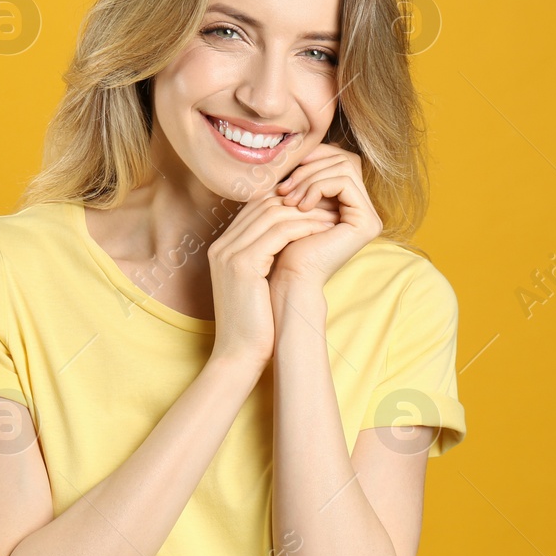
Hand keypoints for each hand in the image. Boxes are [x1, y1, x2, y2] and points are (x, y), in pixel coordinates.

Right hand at [207, 194, 339, 366]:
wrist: (239, 355)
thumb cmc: (254, 325)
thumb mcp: (257, 285)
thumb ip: (266, 258)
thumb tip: (294, 241)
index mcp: (223, 249)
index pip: (256, 207)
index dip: (288, 201)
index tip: (317, 205)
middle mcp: (221, 246)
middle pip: (263, 204)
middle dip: (300, 200)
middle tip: (330, 203)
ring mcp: (229, 254)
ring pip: (273, 214)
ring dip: (307, 212)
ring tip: (334, 216)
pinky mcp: (243, 265)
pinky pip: (279, 232)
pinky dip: (305, 227)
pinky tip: (326, 230)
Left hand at [268, 144, 381, 291]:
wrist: (287, 277)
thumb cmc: (284, 242)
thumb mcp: (293, 200)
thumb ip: (304, 175)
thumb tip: (303, 144)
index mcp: (349, 203)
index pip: (339, 159)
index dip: (313, 157)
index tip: (285, 172)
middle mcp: (364, 209)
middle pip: (344, 159)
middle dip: (309, 168)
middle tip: (283, 189)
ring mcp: (369, 216)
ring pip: (344, 167)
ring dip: (309, 178)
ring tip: (288, 199)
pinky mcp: (368, 222)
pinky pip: (345, 181)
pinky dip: (318, 186)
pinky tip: (300, 206)